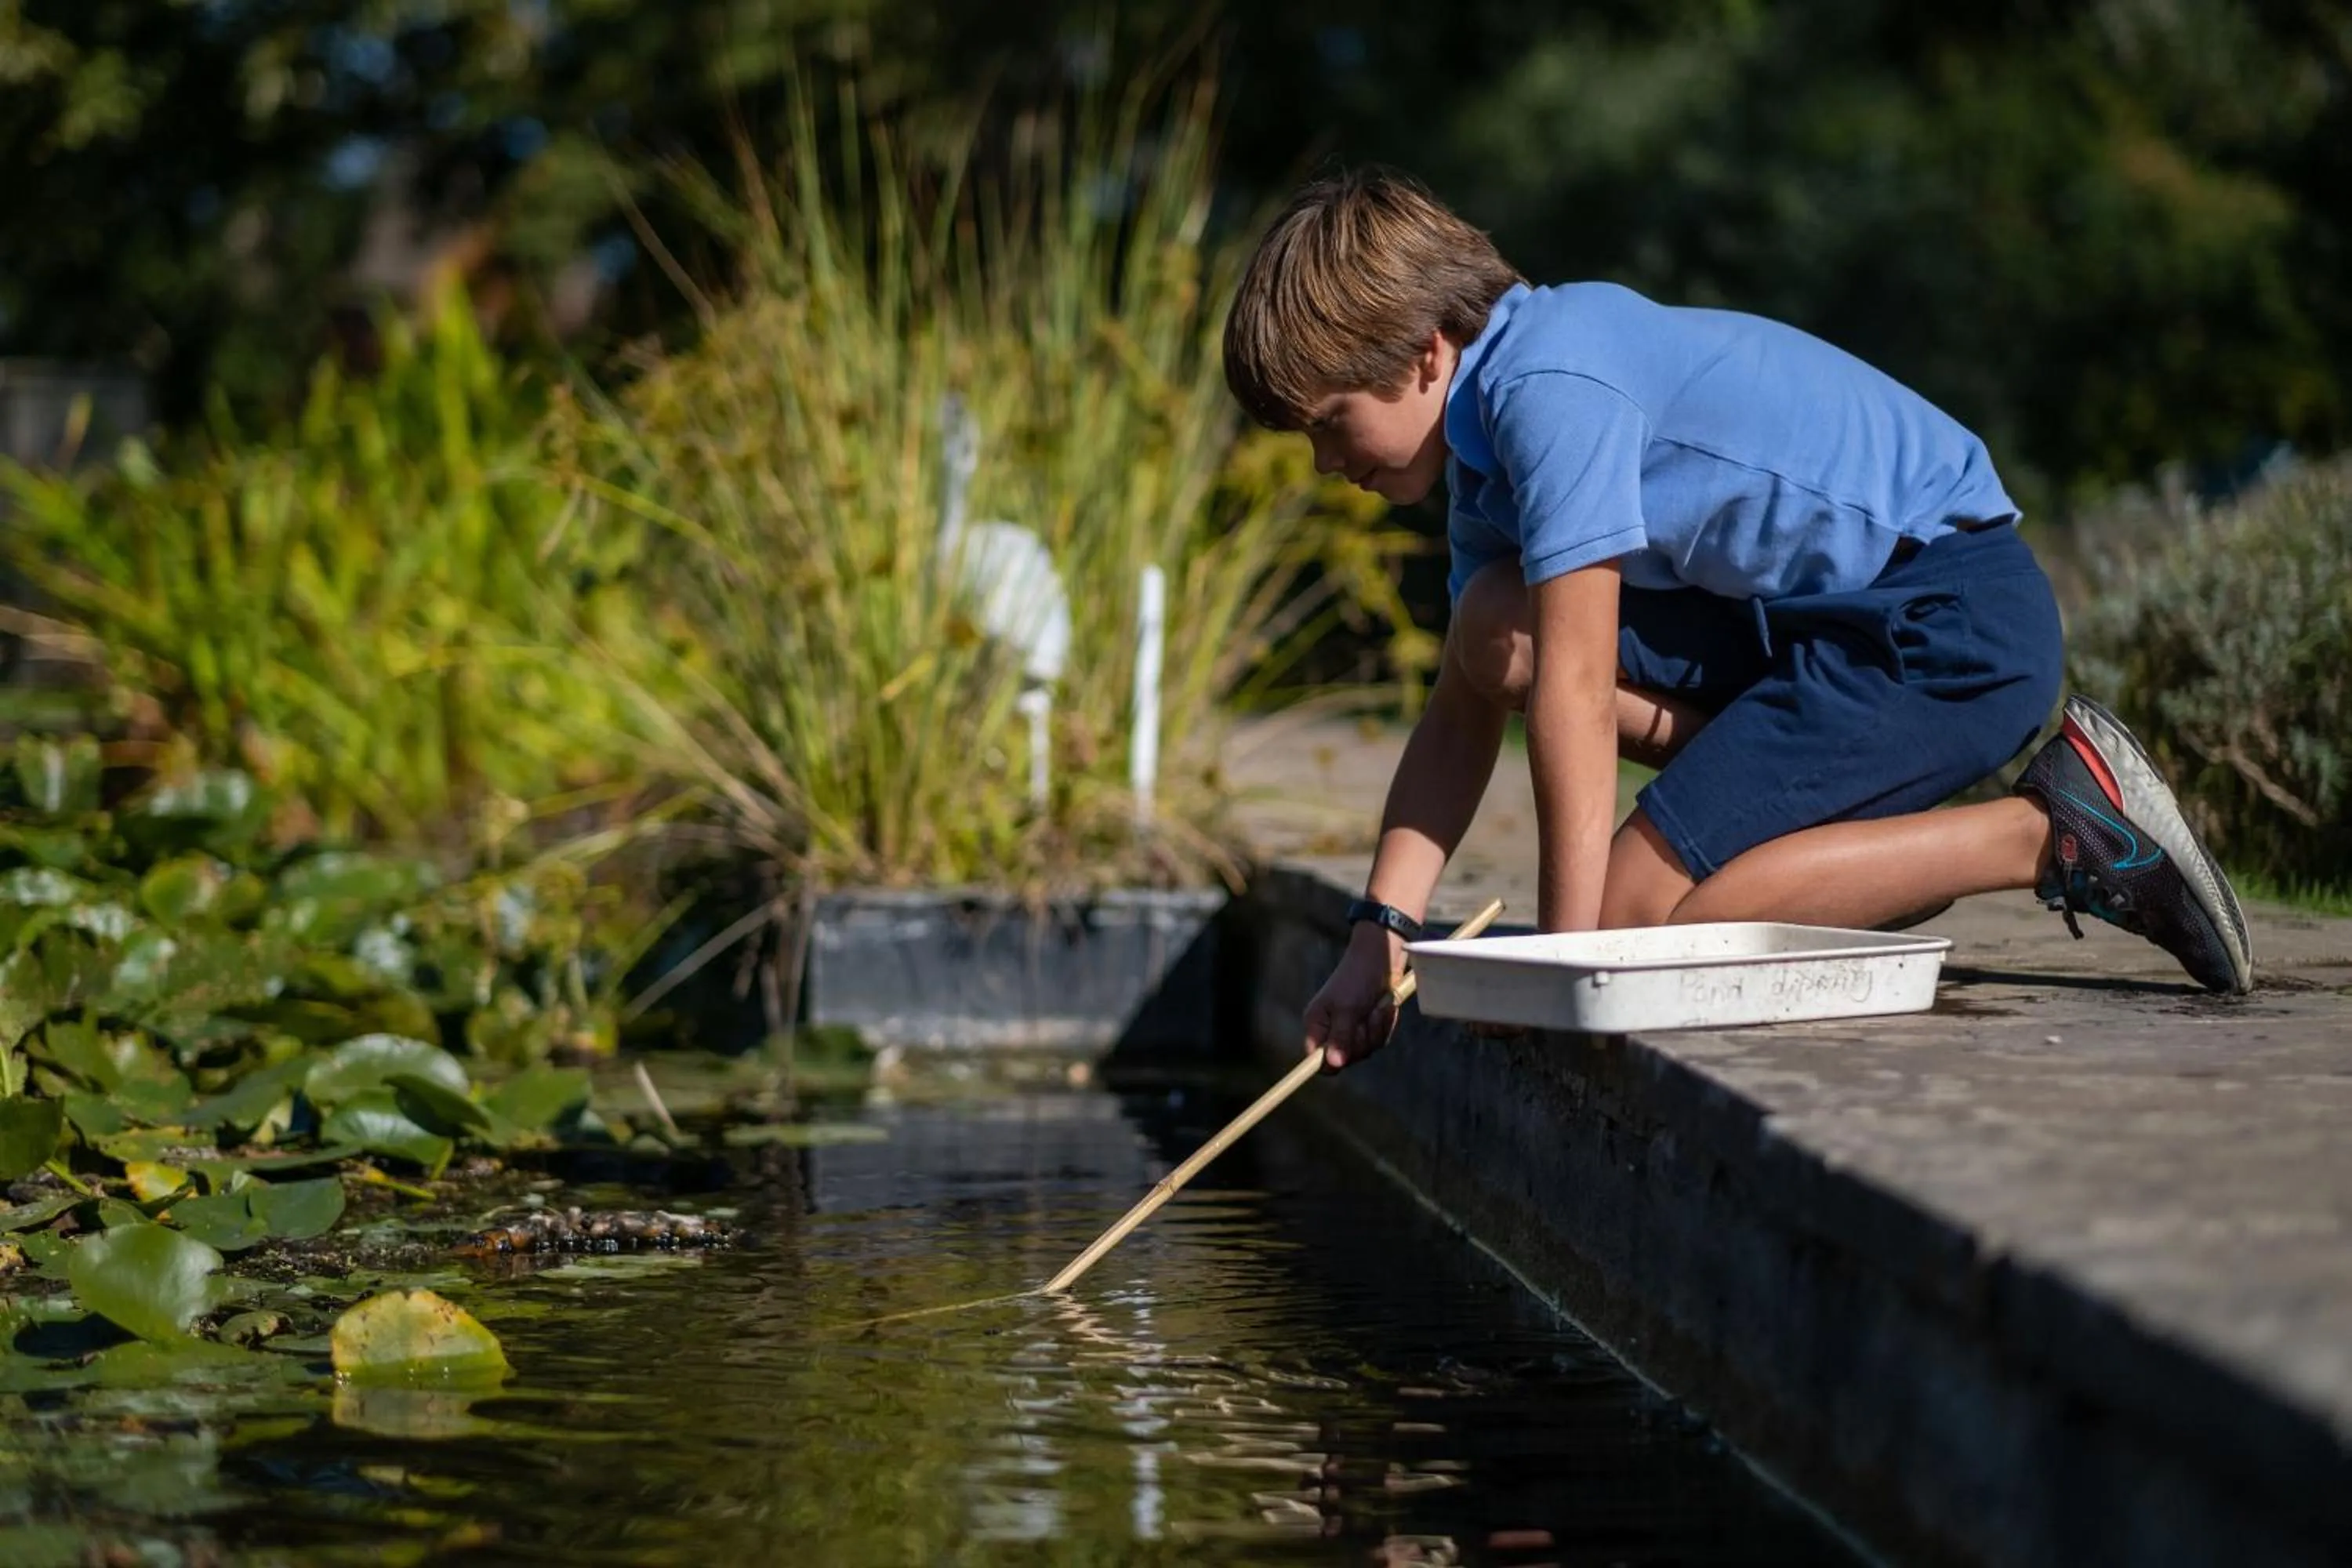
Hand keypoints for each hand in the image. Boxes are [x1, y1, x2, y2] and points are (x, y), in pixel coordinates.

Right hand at [1303, 922, 1405, 1070]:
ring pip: (1365, 1050)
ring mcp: (1351, 1030)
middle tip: (1363, 1018)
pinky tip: (1382, 1008)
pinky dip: (1384, 1025)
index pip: (1315, 1057)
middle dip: (1359, 1039)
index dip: (1328, 1062)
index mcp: (1316, 1024)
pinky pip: (1378, 1041)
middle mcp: (1331, 1030)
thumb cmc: (1357, 979)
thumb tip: (1334, 1063)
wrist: (1380, 960)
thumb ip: (1340, 1037)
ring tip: (1374, 1008)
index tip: (1342, 1057)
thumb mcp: (1347, 1009)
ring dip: (1374, 1030)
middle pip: (1344, 1059)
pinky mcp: (1369, 1028)